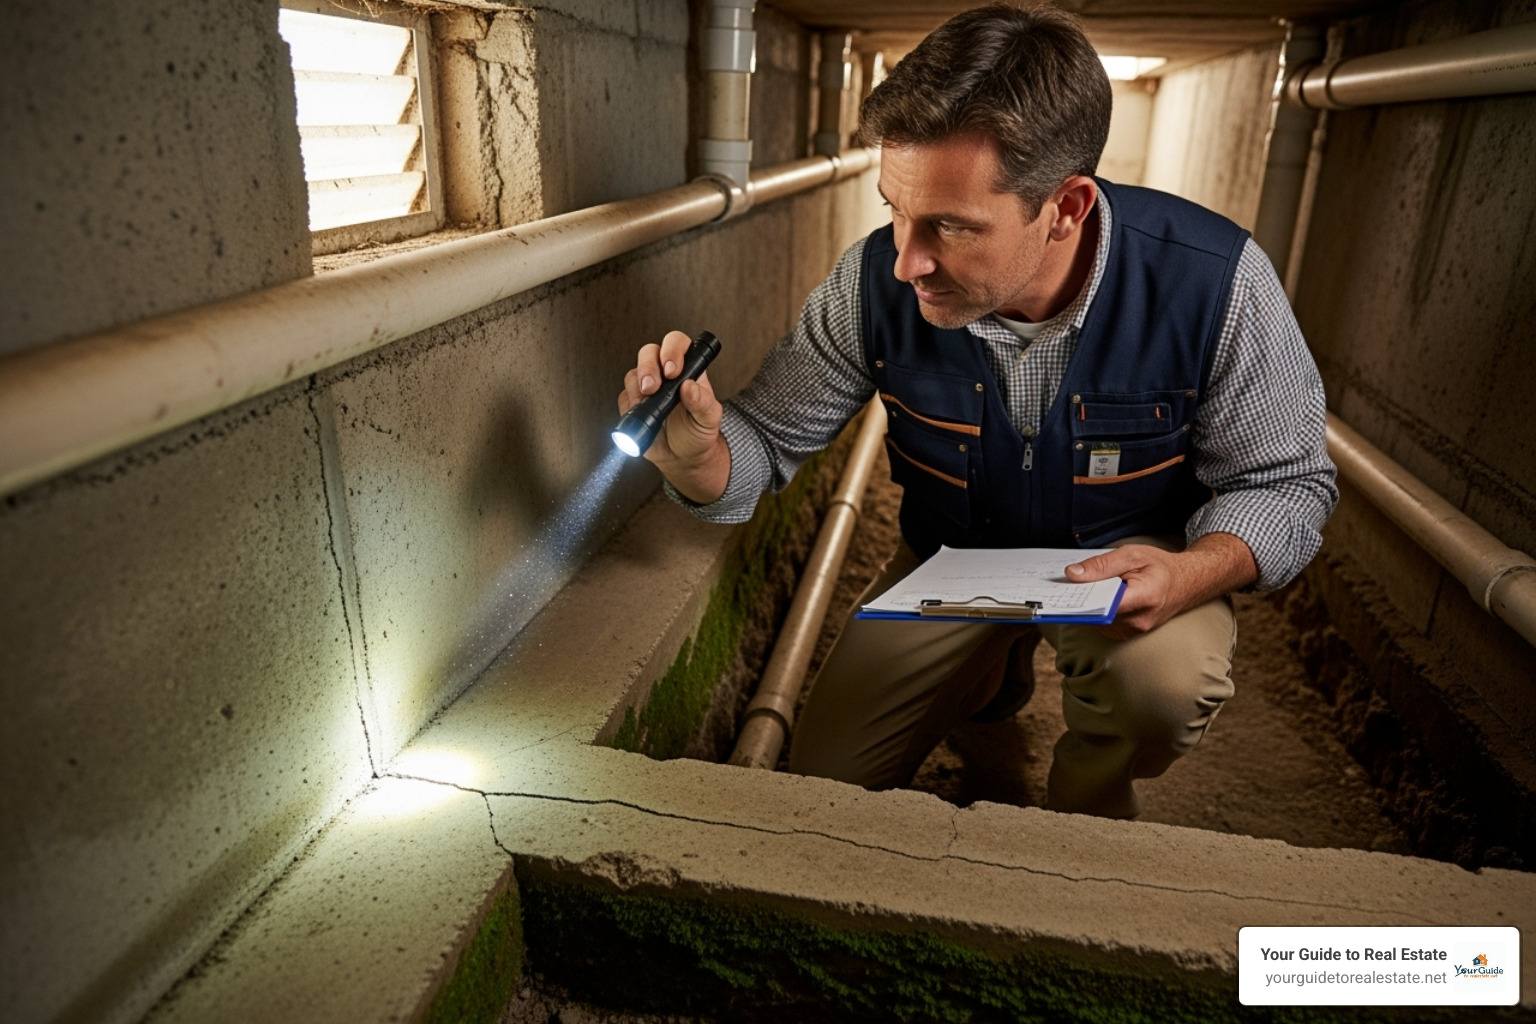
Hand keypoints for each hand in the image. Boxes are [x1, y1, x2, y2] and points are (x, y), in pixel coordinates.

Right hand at [618, 330, 730, 502]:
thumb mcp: (709, 419)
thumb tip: (690, 386)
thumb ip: (702, 402)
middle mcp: (665, 374)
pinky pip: (624, 397)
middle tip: (653, 388)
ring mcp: (647, 387)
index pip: (677, 344)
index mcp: (688, 370)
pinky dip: (631, 406)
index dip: (672, 351)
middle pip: (649, 352)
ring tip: (648, 405)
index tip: (672, 371)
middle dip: (648, 368)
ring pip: (633, 373)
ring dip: (638, 388)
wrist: (682, 458)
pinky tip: (643, 417)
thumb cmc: (699, 433)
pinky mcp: (632, 403)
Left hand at [1064, 533, 1257, 639]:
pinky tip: (1087, 597)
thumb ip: (1101, 565)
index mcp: (1143, 598)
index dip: (1080, 600)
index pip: (1103, 605)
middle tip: (1056, 587)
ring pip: (1096, 623)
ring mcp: (1133, 631)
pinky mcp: (1127, 634)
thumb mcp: (1132, 555)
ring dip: (1083, 607)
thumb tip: (1072, 574)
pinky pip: (1101, 625)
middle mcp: (1138, 621)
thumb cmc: (1160, 566)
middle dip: (1076, 601)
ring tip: (1070, 590)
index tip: (1060, 592)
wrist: (1186, 583)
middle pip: (1095, 616)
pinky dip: (1092, 612)